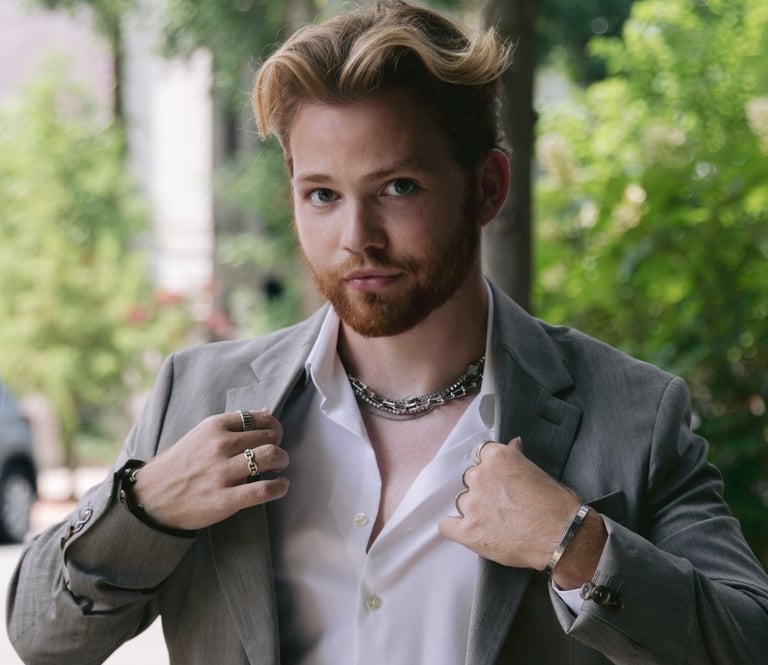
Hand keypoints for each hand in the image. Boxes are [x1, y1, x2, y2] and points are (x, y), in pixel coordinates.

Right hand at [132, 410, 288, 530]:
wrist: (150, 497)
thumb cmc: (180, 464)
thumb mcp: (202, 434)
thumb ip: (233, 424)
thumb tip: (266, 412)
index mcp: (214, 426)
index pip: (259, 418)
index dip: (274, 427)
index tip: (274, 436)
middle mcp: (220, 446)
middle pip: (270, 437)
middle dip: (279, 445)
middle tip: (277, 456)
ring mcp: (222, 473)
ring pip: (271, 457)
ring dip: (282, 462)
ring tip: (279, 468)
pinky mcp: (225, 499)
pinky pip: (264, 490)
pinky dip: (279, 487)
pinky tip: (280, 486)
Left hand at [438, 437, 604, 586]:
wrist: (562, 536)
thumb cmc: (557, 505)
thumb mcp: (539, 471)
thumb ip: (517, 458)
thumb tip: (513, 443)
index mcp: (497, 458)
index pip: (480, 454)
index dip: (488, 467)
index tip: (494, 477)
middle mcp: (480, 476)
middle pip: (470, 478)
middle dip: (482, 489)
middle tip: (500, 502)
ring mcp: (472, 504)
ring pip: (462, 501)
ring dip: (473, 508)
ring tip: (494, 521)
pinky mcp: (468, 531)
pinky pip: (446, 525)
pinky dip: (454, 527)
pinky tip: (464, 529)